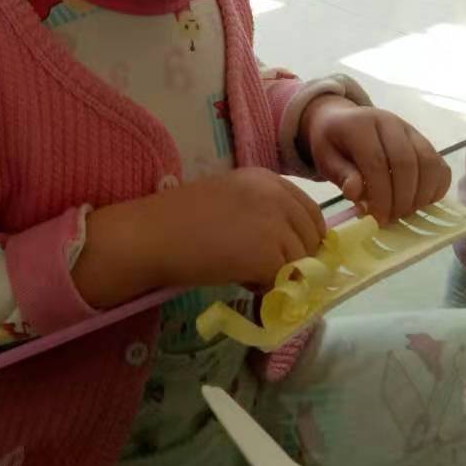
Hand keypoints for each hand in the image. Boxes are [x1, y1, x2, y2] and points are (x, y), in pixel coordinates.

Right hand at [72, 167, 324, 306]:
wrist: (153, 235)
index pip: (309, 211)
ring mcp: (276, 223)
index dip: (304, 238)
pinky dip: (267, 287)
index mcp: (266, 178)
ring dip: (279, 274)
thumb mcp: (229, 202)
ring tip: (245, 273)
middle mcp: (277, 194)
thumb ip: (262, 215)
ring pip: (302, 262)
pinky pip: (285, 280)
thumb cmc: (179, 221)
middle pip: (312, 237)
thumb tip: (291, 249)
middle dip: (296, 258)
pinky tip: (240, 280)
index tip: (290, 255)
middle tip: (265, 271)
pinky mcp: (270, 253)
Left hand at [300, 97, 449, 225]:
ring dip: (420, 195)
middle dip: (401, 199)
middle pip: (406, 163)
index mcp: (361, 125)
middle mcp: (389, 122)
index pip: (377, 161)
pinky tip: (420, 203)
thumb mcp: (325, 158)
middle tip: (391, 219)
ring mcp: (410, 129)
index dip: (380, 194)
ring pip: (428, 163)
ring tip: (404, 213)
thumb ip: (341, 174)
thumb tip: (355, 193)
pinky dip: (436, 188)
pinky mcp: (422, 140)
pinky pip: (439, 165)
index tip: (378, 219)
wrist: (342, 120)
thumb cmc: (332, 143)